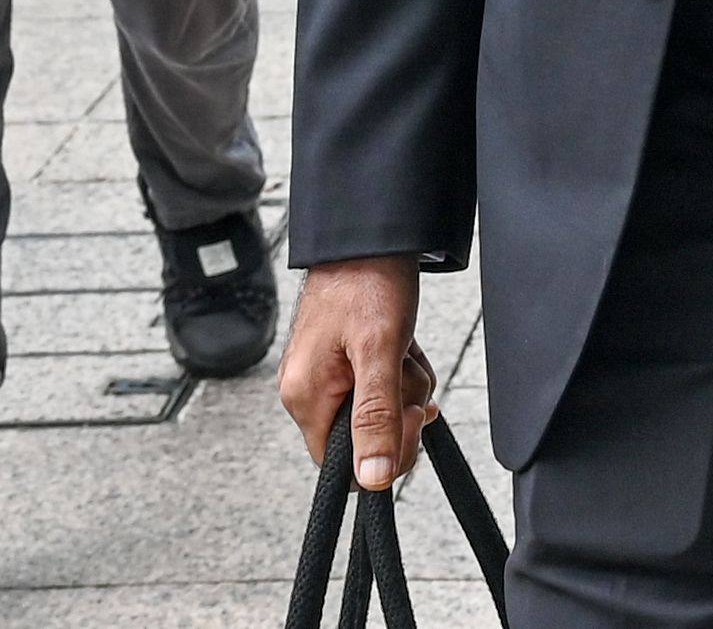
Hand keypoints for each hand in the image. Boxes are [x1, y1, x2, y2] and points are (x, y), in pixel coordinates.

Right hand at [282, 257, 434, 488]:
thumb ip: (376, 417)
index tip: (408, 418)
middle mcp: (307, 390)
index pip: (340, 466)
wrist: (369, 234)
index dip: (383, 453)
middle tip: (404, 373)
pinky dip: (399, 371)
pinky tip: (402, 346)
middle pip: (364, 438)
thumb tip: (374, 477)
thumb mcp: (379, 352)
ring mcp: (325, 375)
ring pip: (378, 412)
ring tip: (402, 349)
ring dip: (404, 386)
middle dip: (398, 411)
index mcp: (304, 396)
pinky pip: (378, 388)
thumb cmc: (367, 281)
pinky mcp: (342, 361)